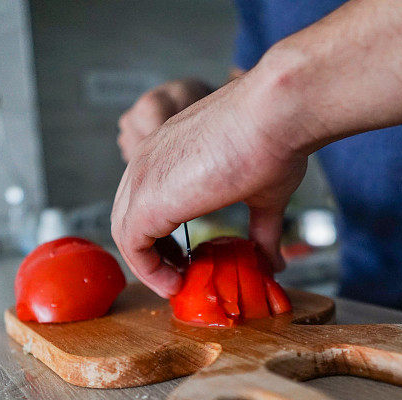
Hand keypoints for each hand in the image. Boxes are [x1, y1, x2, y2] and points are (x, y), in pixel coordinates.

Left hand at [111, 70, 309, 297]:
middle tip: (181, 274)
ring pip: (124, 232)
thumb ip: (263, 231)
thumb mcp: (267, 194)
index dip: (162, 233)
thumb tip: (275, 264)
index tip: (188, 256)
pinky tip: (176, 282)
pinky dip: (148, 271)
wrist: (276, 113)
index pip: (145, 196)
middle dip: (152, 252)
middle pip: (128, 215)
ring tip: (178, 284)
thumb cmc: (276, 141)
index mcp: (169, 150)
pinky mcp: (147, 200)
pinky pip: (131, 247)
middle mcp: (148, 159)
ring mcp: (143, 176)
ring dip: (148, 266)